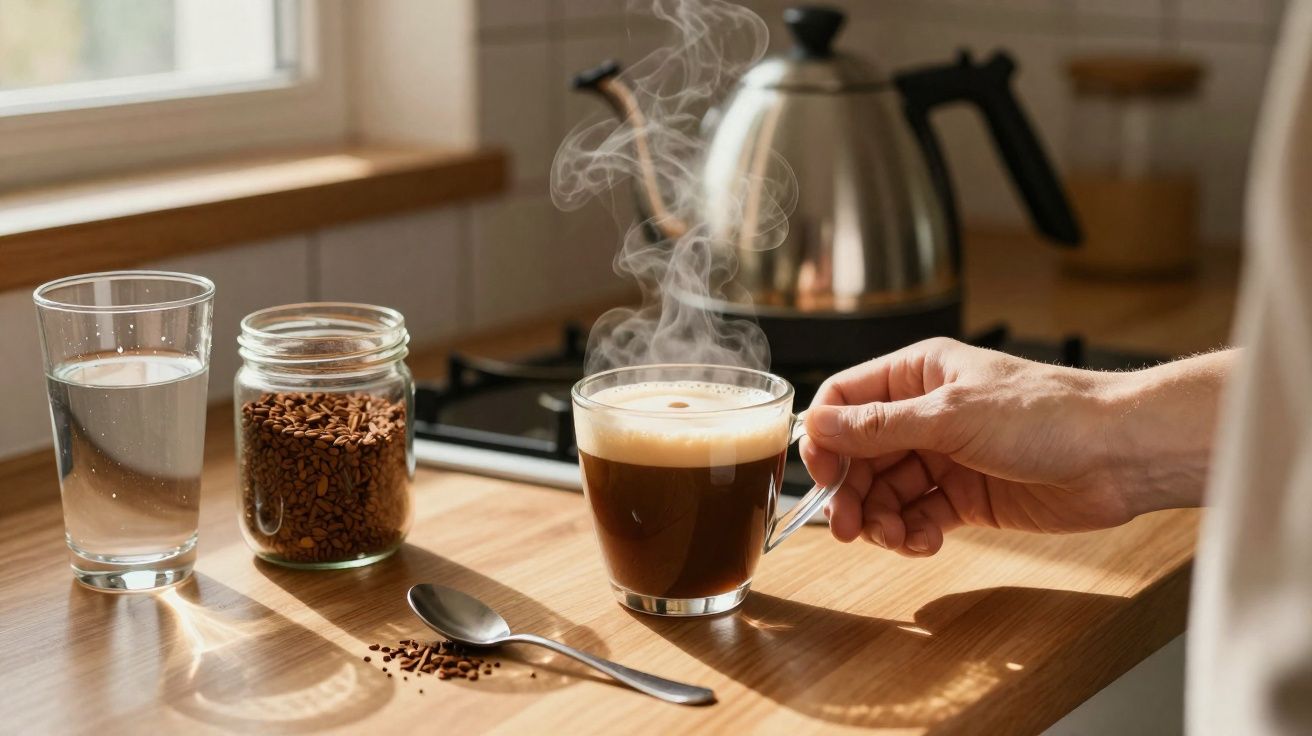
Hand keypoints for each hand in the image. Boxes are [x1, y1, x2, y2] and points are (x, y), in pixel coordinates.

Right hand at [801, 338, 1229, 556]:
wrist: (1119, 454)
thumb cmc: (1048, 414)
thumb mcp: (951, 416)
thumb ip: (879, 426)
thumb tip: (818, 424)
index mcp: (918, 374)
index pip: (845, 400)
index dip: (825, 437)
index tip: (820, 473)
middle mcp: (925, 414)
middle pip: (860, 455)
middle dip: (850, 491)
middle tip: (847, 527)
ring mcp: (945, 456)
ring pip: (886, 492)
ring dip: (881, 519)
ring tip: (894, 538)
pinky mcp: (966, 497)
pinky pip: (920, 516)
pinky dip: (913, 533)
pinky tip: (924, 542)